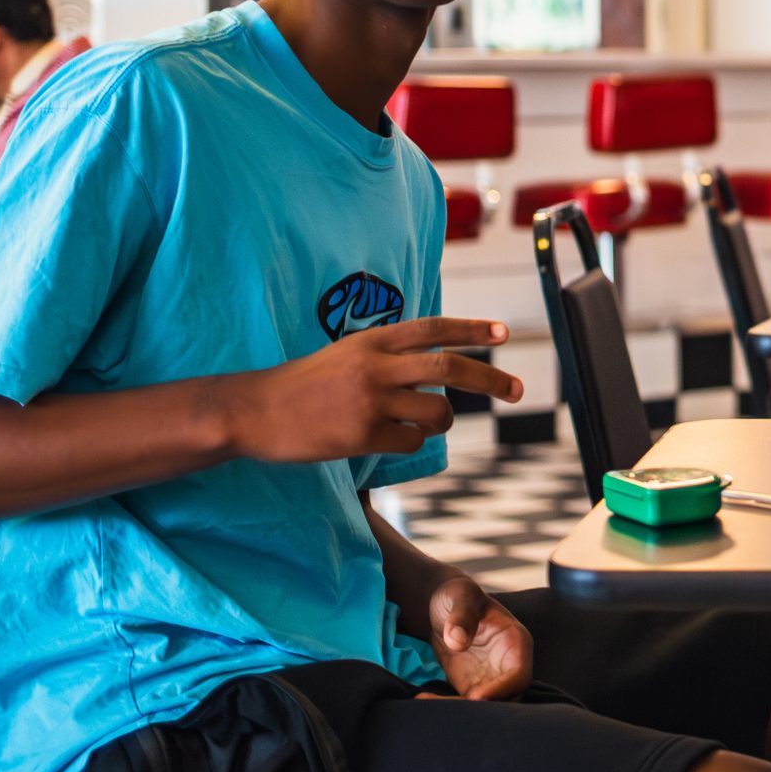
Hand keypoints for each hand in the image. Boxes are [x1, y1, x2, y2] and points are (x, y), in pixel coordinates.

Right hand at [215, 317, 523, 463]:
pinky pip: (410, 442)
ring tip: (428, 423)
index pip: (432, 329)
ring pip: (436, 413)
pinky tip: (386, 440)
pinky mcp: (362, 435)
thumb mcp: (345, 355)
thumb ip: (386, 356)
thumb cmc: (302, 385)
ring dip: (442, 421)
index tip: (503, 333)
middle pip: (450, 369)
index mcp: (371, 342)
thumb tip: (435, 368)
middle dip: (491, 380)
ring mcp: (370, 401)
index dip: (471, 329)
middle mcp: (375, 366)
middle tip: (517, 390)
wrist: (253, 411)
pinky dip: (410, 443)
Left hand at [421, 574, 532, 699]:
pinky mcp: (472, 686)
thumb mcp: (460, 595)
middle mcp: (508, 664)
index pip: (520, 675)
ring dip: (459, 711)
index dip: (502, 689)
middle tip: (446, 708)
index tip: (476, 697)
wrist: (443, 605)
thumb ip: (462, 615)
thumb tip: (458, 641)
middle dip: (480, 709)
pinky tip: (422, 698)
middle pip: (505, 698)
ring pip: (485, 706)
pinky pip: (464, 704)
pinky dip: (446, 706)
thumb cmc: (457, 594)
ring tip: (426, 701)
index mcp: (515, 642)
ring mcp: (491, 678)